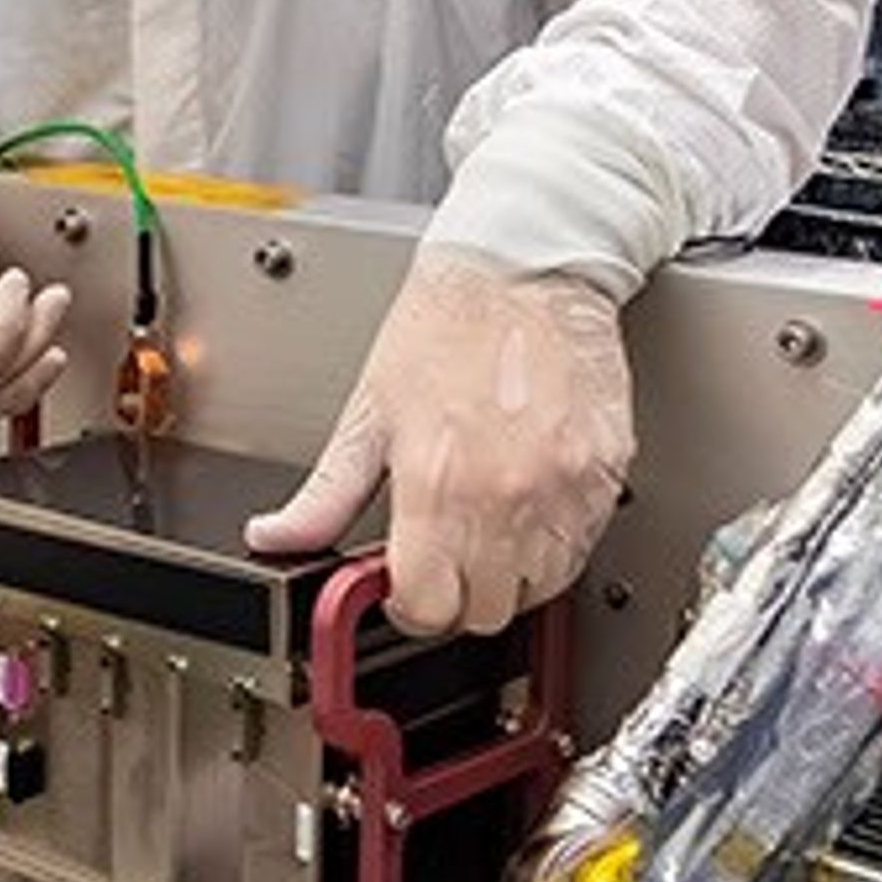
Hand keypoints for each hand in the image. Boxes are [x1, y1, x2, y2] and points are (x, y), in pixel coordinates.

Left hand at [247, 254, 636, 635]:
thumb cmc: (448, 324)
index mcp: (436, 485)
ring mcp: (562, 490)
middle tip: (446, 556)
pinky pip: (582, 548)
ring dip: (511, 576)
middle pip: (484, 612)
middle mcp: (504, 496)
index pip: (427, 607)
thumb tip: (276, 536)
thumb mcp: (368, 410)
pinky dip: (556, 544)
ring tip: (489, 527)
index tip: (406, 586)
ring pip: (540, 590)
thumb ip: (324, 493)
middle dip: (458, 595)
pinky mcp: (605, 476)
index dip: (409, 606)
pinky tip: (529, 504)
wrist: (528, 269)